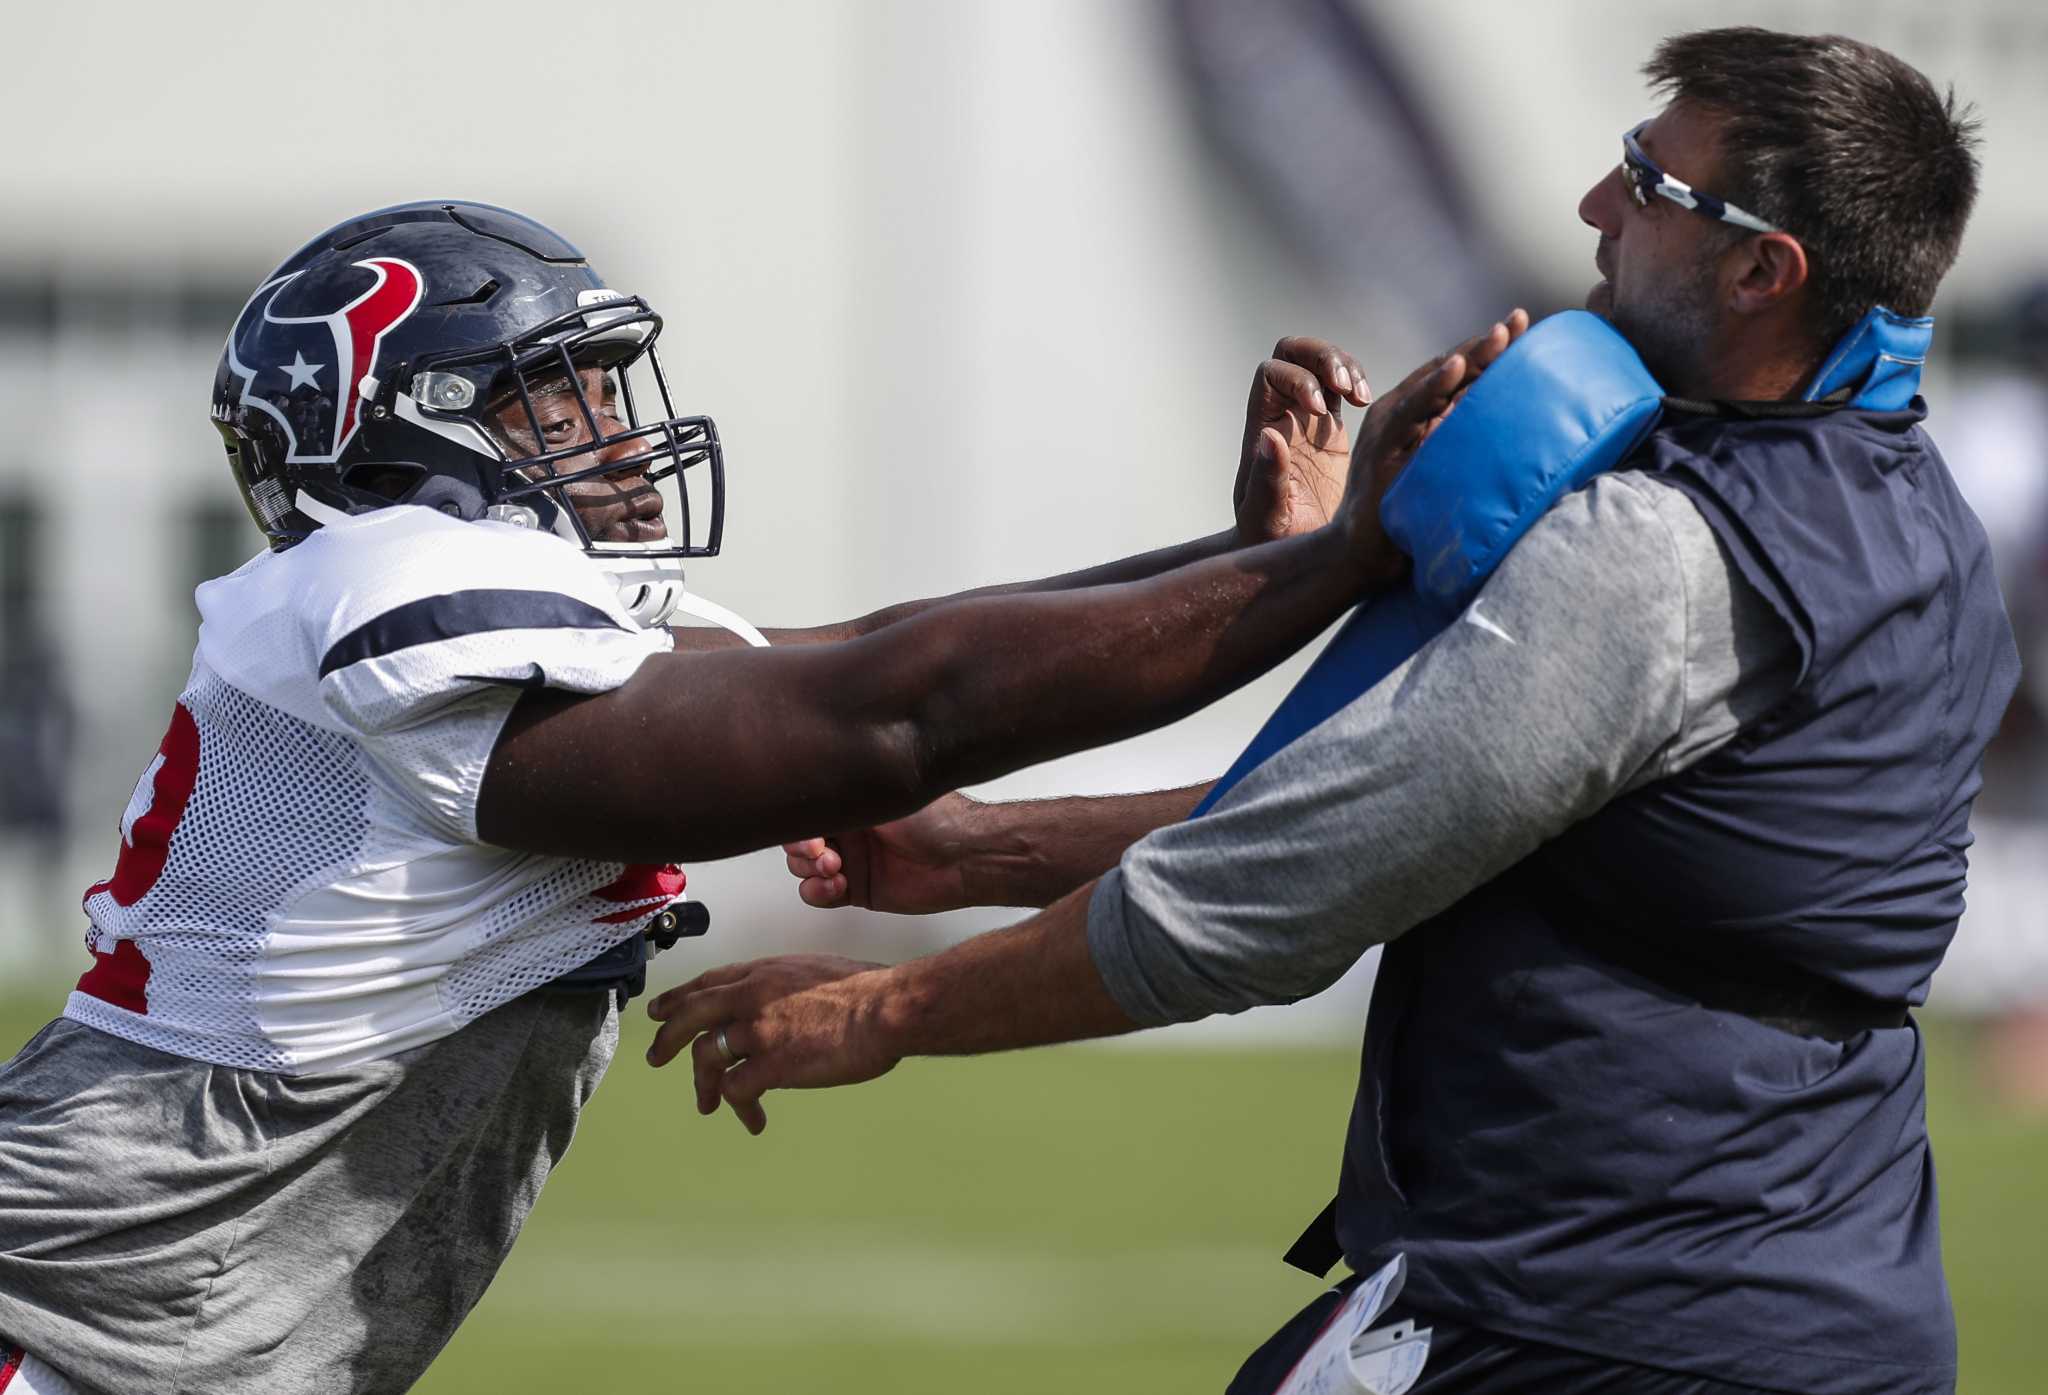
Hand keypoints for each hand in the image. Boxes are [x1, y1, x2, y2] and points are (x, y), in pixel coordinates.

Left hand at [646, 955, 896, 1134]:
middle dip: (667, 1038)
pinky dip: (740, 1107)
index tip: (660, 1010)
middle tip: (656, 1056)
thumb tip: (775, 1007)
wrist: (885, 1008)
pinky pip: (736, 1089)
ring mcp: (758, 1029)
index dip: (679, 998)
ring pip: (707, 1057)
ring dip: (704, 1085)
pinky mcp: (770, 1063)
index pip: (707, 983)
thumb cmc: (865, 991)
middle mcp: (751, 995)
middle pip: (690, 1016)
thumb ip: (782, 986)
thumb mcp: (813, 970)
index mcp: (763, 972)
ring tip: (708, 1104)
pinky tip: (754, 1119)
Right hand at [782, 792, 982, 914]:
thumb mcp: (885, 792)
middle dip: (800, 848)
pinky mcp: (856, 889)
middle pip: (797, 838)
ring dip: (809, 870)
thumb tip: (808, 773)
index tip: (808, 830)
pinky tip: (837, 885)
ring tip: (835, 868)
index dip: (797, 820)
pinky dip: (818, 891)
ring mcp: (850, 859)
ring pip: (803, 868)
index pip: (806, 807)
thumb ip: (845, 786)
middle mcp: (848, 828)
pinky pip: (818, 894)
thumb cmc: (937, 819)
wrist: (965, 857)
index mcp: (853, 797)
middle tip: (819, 851)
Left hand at [1234, 337, 1372, 544]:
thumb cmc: (1270, 540)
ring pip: (1321, 362)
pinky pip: (1342, 385)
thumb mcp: (1267, 516)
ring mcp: (1308, 419)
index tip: (1321, 411)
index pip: (1270, 373)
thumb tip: (1270, 437)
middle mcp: (1282, 415)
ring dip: (1345, 365)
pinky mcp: (1333, 430)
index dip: (1296, 379)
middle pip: (1294, 352)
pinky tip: (1370, 402)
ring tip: (1363, 395)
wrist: (1290, 554)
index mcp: (1261, 427)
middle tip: (1346, 385)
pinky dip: (1358, 380)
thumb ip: (1268, 479)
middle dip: (1322, 356)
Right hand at [1339, 309, 1531, 579]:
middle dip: (1484, 345)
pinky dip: (1434, 389)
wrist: (1356, 556)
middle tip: (1519, 321)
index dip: (1488, 350)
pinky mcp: (1382, 448)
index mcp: (1412, 416)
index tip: (1523, 327)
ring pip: (1431, 385)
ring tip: (1498, 335)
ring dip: (1467, 357)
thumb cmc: (1402, 520)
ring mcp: (1388, 430)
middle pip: (1447, 370)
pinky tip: (1457, 368)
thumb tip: (1505, 430)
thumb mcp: (1436, 473)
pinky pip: (1412, 413)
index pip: (1455, 374)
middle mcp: (1398, 414)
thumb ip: (1456, 445)